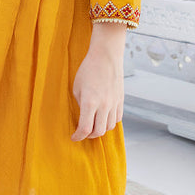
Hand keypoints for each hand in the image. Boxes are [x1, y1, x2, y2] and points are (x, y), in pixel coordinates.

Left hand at [71, 23, 126, 140]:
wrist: (106, 57)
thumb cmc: (88, 70)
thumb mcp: (77, 88)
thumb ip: (80, 105)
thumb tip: (83, 116)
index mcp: (89, 102)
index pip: (84, 129)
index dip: (78, 137)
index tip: (73, 137)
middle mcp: (103, 105)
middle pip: (98, 132)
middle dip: (88, 136)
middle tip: (82, 133)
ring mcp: (114, 103)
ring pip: (108, 127)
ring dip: (100, 129)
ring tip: (93, 125)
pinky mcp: (120, 100)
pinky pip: (117, 119)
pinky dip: (109, 122)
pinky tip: (103, 118)